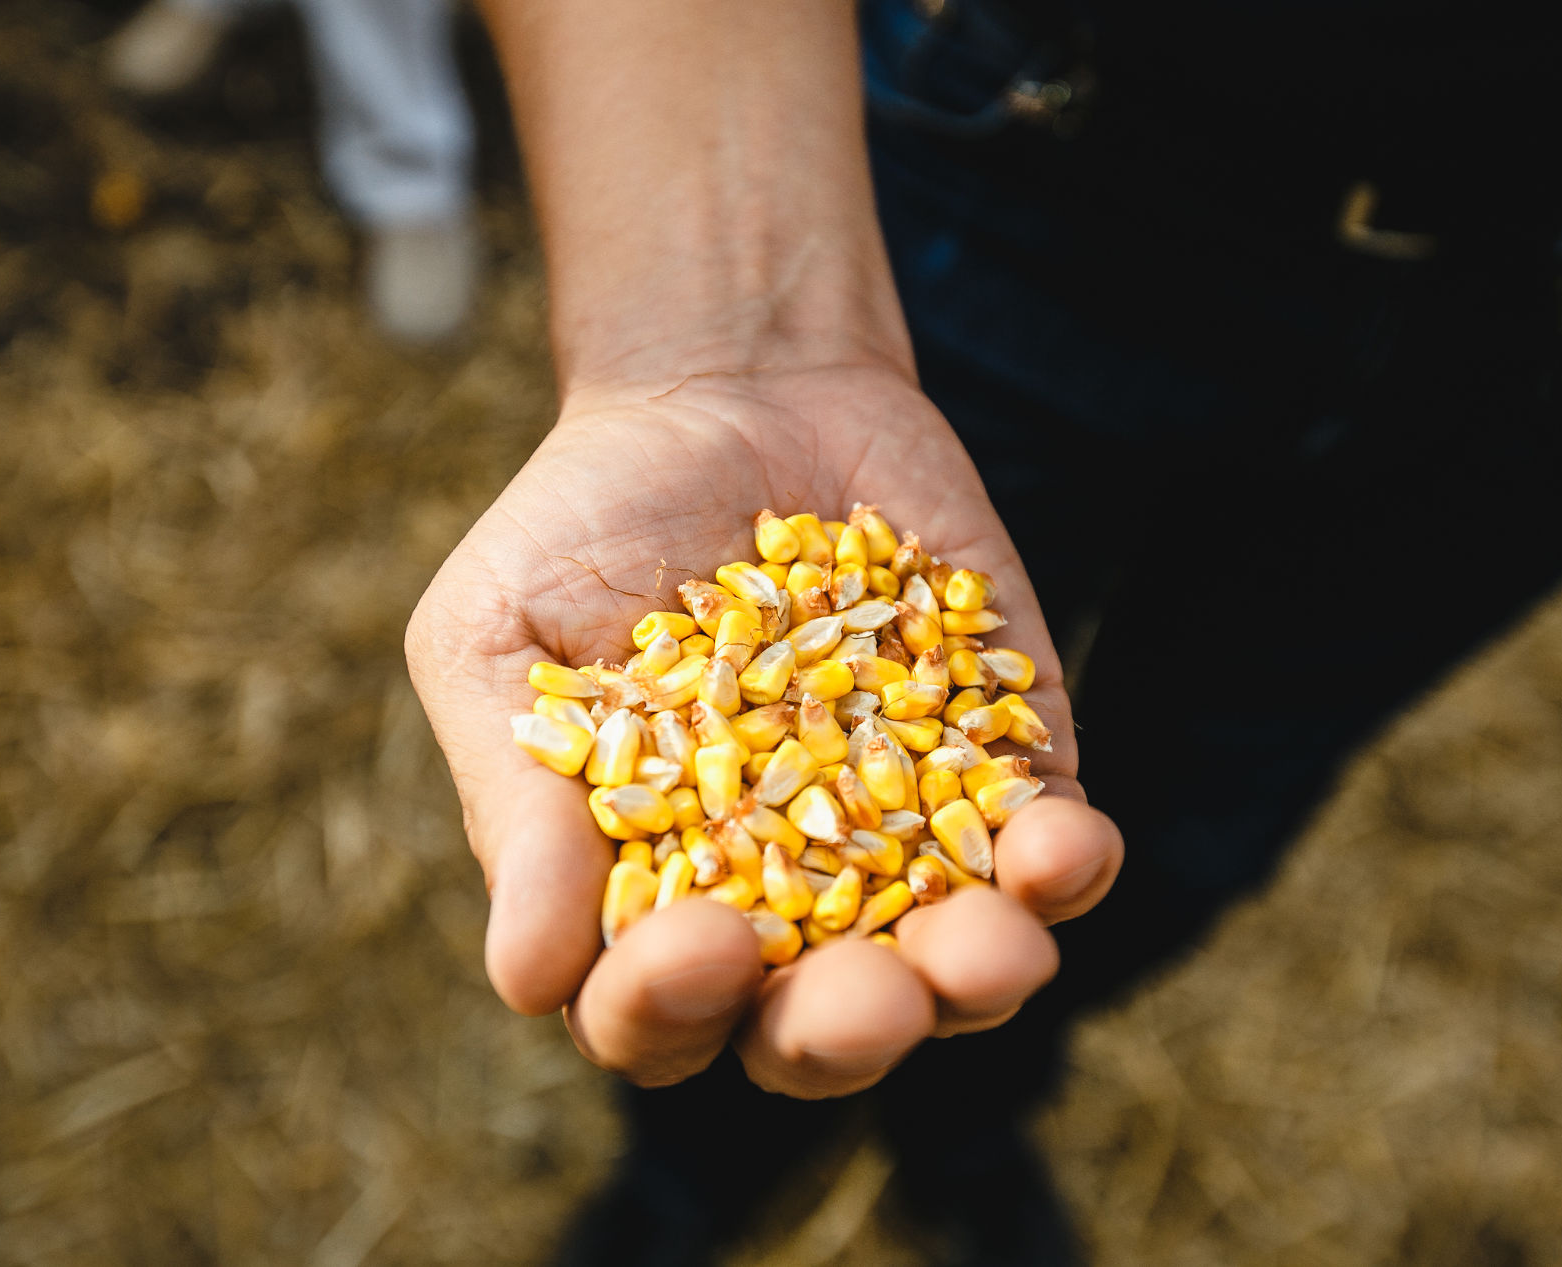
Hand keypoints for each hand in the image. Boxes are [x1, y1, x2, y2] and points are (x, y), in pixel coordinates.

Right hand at [405, 361, 1123, 1097]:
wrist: (726, 389)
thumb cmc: (580, 525)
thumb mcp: (497, 644)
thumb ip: (517, 805)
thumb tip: (533, 980)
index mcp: (649, 896)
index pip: (656, 1016)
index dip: (670, 1008)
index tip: (695, 939)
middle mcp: (783, 902)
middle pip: (817, 1032)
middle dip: (844, 1032)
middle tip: (864, 997)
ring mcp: (906, 840)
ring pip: (954, 971)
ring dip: (978, 978)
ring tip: (993, 947)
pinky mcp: (1004, 762)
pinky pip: (1048, 852)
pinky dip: (1063, 866)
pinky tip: (1064, 845)